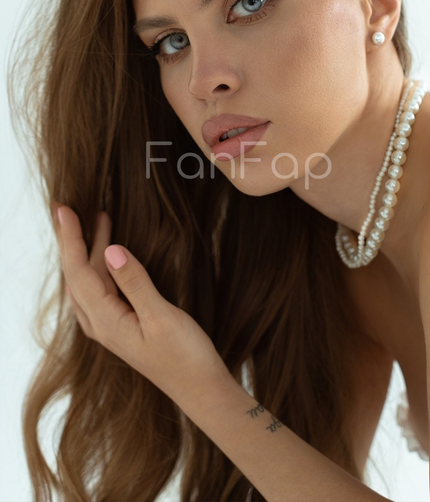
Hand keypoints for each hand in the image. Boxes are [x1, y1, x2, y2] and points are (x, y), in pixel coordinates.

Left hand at [51, 203, 231, 409]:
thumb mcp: (161, 317)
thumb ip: (135, 283)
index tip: (64, 210)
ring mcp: (110, 326)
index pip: (79, 271)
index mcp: (106, 320)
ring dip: (89, 249)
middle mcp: (100, 324)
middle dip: (72, 240)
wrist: (200, 388)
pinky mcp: (122, 325)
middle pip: (77, 274)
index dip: (70, 238)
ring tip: (96, 219)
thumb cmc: (185, 356)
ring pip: (89, 281)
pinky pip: (100, 289)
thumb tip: (111, 250)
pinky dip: (100, 265)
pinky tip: (108, 253)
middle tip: (69, 207)